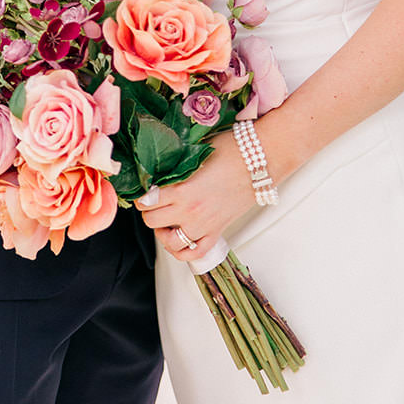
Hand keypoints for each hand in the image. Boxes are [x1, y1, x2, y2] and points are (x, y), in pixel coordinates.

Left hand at [135, 132, 253, 262]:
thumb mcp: (197, 153)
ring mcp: (204, 225)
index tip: (144, 191)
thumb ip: (176, 165)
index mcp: (182, 189)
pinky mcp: (218, 232)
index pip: (146, 201)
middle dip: (149, 212)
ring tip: (165, 222)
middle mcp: (190, 211)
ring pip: (169, 242)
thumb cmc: (233, 149)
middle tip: (154, 203)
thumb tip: (159, 170)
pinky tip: (181, 239)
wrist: (262, 159)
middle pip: (152, 222)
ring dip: (162, 233)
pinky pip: (194, 254)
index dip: (141, 195)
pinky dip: (183, 251)